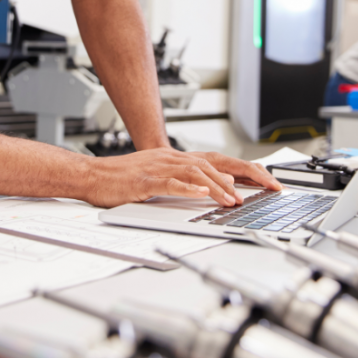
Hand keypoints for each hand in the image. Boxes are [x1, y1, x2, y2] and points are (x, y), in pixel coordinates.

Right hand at [82, 148, 281, 208]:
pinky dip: (187, 187)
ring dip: (217, 186)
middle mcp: (170, 158)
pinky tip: (201, 193)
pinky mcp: (144, 179)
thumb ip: (186, 179)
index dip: (242, 169)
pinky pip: (170, 182)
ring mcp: (158, 167)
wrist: (93, 176)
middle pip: (212, 163)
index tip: (265, 181)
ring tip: (232, 199)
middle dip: (239, 177)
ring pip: (195, 172)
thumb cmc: (123, 179)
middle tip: (259, 191)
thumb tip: (215, 184)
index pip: (217, 160)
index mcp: (176, 157)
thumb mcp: (160, 176)